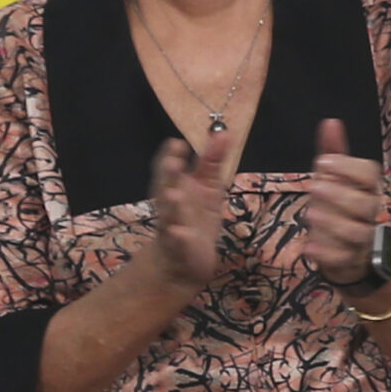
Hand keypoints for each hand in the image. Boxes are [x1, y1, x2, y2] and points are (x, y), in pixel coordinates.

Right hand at [147, 125, 238, 292]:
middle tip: (172, 161)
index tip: (177, 143)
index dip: (170, 155)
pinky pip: (178, 242)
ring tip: (175, 194)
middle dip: (168, 175)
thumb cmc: (196, 216)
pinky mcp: (181, 248)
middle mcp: (170, 203)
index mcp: (176, 185)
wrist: (185, 259)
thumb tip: (224, 132)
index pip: (169, 167)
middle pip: (166, 186)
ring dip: (172, 204)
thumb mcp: (208, 185)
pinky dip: (179, 238)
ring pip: (170, 214)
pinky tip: (180, 233)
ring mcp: (173, 225)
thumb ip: (212, 159)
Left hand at [303, 118, 382, 287]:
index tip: (322, 162)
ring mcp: (362, 239)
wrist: (347, 250)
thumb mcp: (334, 178)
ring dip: (333, 223)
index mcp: (368, 187)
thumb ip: (333, 152)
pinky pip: (344, 259)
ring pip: (357, 233)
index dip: (348, 167)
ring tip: (310, 214)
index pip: (369, 174)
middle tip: (313, 186)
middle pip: (365, 204)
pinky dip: (327, 254)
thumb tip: (330, 121)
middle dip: (339, 194)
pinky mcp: (350, 261)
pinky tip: (308, 247)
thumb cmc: (340, 206)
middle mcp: (370, 213)